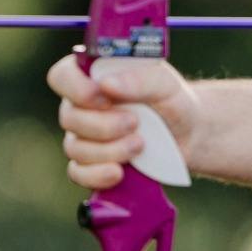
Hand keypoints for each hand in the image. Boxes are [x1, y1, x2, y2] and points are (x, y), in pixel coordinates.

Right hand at [47, 54, 200, 189]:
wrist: (189, 133)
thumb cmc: (172, 100)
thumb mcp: (164, 83)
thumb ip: (139, 79)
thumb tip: (105, 84)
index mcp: (93, 77)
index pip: (62, 76)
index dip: (75, 88)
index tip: (103, 98)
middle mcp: (82, 106)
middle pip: (69, 117)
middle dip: (103, 125)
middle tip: (135, 123)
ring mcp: (84, 136)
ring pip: (75, 148)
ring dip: (108, 150)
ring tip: (140, 144)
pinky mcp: (92, 163)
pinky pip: (78, 173)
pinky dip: (96, 175)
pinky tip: (118, 173)